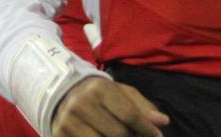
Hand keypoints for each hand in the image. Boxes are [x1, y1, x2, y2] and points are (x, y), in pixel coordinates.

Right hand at [52, 77, 169, 136]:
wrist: (61, 93)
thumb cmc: (99, 94)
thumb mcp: (121, 92)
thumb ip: (142, 106)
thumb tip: (163, 122)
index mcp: (100, 88)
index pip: (129, 115)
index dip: (146, 129)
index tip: (158, 136)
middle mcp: (81, 104)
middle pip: (118, 134)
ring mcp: (67, 122)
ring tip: (126, 136)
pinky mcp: (58, 135)